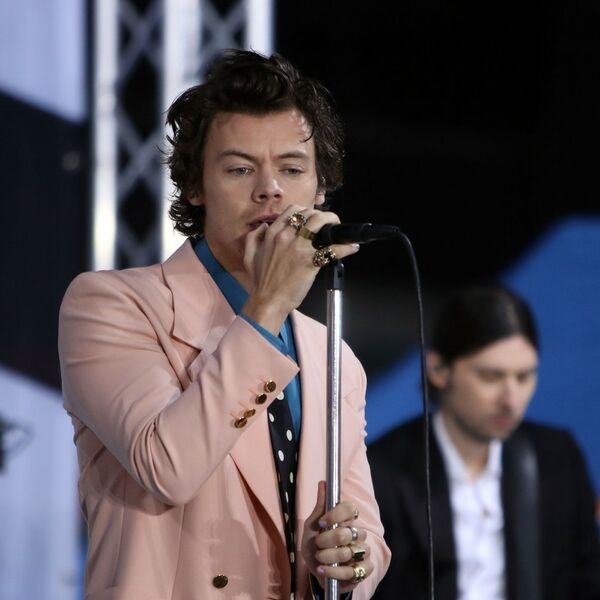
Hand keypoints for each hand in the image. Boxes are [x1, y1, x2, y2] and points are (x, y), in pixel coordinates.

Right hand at [242, 205, 358, 333]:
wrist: (268, 301)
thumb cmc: (261, 282)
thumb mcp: (249, 256)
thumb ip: (254, 238)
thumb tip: (264, 226)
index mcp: (273, 234)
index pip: (294, 210)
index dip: (307, 211)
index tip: (313, 219)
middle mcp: (286, 237)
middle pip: (310, 214)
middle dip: (323, 216)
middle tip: (329, 225)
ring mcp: (299, 248)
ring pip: (321, 223)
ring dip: (334, 223)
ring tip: (339, 230)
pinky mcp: (310, 262)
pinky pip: (332, 248)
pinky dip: (345, 247)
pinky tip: (352, 247)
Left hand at [301, 481, 372, 592]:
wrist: (317, 570)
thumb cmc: (315, 545)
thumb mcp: (311, 526)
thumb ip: (319, 507)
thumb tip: (323, 483)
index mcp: (346, 520)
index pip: (350, 508)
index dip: (336, 514)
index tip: (322, 522)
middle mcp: (358, 533)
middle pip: (346, 533)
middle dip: (326, 541)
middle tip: (318, 544)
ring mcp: (363, 551)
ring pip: (348, 553)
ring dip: (328, 557)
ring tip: (319, 558)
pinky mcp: (365, 569)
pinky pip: (353, 571)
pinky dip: (334, 572)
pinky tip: (322, 570)